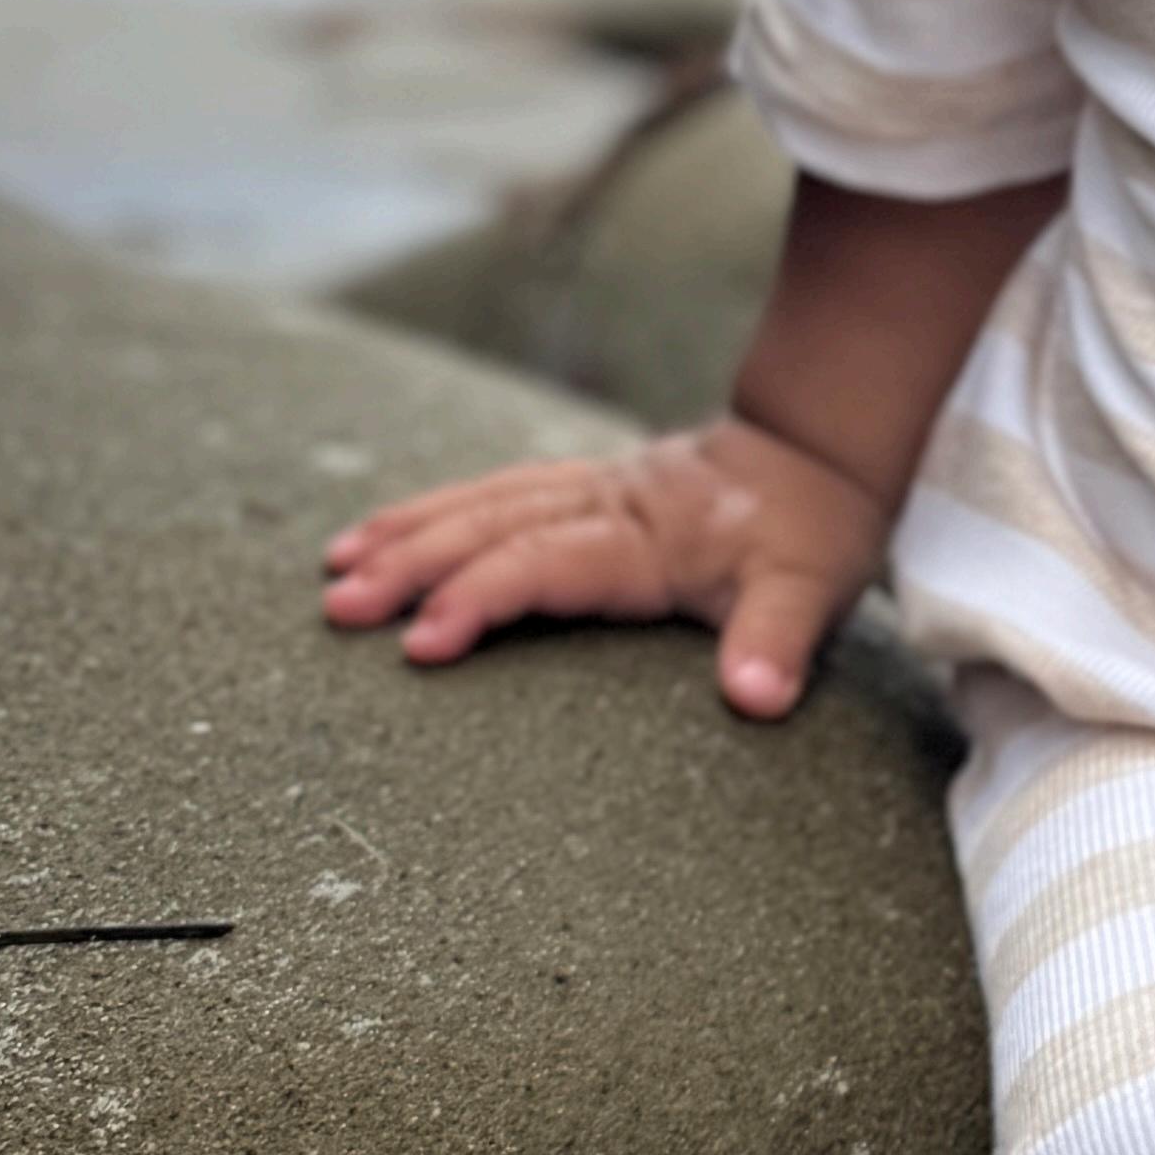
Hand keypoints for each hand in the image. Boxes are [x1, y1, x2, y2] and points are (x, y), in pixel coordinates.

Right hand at [318, 410, 892, 720]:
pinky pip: (493, 493)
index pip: (545, 565)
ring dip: (408, 533)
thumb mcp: (812, 591)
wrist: (818, 453)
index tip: (421, 641)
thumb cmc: (813, 534)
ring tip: (336, 568)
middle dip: (412, 566)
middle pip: (492, 529)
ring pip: (481, 503)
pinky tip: (383, 532)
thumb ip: (779, 643)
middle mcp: (603, 504)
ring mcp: (587, 490)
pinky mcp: (580, 487)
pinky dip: (433, 510)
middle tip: (339, 608)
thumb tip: (756, 701)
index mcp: (645, 537)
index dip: (481, 597)